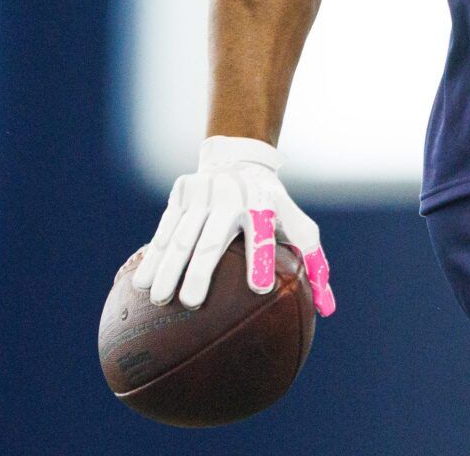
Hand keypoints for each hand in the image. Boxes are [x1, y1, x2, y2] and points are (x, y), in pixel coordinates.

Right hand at [131, 135, 336, 314]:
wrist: (238, 159)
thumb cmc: (272, 205)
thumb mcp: (297, 224)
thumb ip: (313, 263)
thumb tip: (328, 310)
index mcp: (263, 205)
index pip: (263, 235)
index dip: (261, 259)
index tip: (260, 289)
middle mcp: (232, 197)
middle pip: (213, 239)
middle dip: (200, 270)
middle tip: (190, 303)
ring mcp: (203, 193)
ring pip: (181, 236)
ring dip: (167, 268)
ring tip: (158, 299)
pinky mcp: (181, 193)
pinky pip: (163, 229)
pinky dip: (152, 256)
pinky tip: (141, 283)